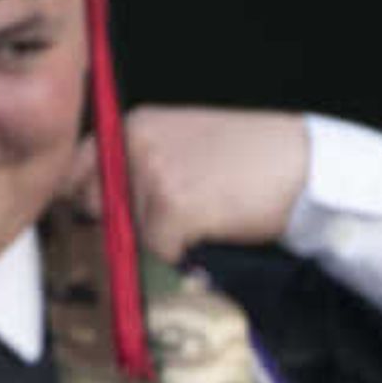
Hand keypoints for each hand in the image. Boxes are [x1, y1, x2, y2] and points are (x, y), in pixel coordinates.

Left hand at [93, 105, 312, 265]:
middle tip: (157, 236)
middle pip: (94, 208)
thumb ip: (143, 164)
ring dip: (157, 245)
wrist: (306, 166)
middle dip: (116, 230)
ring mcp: (151, 175)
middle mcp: (134, 144)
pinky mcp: (171, 207)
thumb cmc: (256, 160)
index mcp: (135, 125)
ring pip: (128, 235)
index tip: (99, 226)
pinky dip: (181, 257)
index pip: (75, 170)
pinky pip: (158, 252)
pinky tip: (211, 238)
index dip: (85, 204)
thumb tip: (104, 208)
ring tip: (199, 228)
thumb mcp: (188, 145)